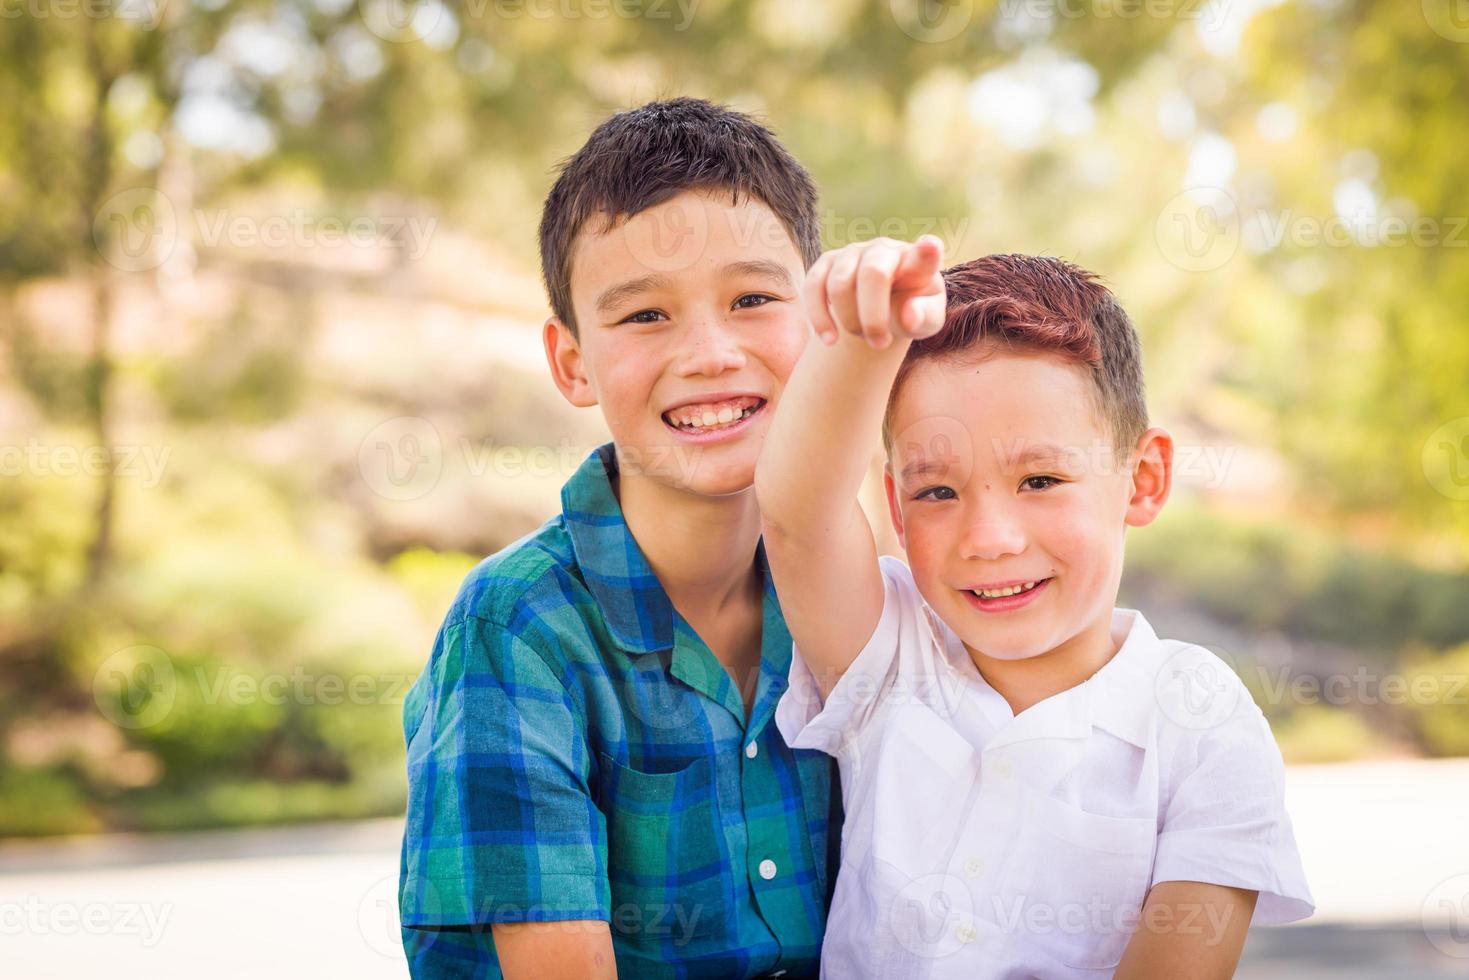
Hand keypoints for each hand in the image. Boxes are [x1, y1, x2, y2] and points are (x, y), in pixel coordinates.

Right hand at [803, 234, 946, 347]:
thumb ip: (924, 318)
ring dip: (849, 320)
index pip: (924, 254)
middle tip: (880, 344)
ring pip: (840, 284)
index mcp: (917, 262)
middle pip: (873, 273)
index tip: (930, 247)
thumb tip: (909, 315)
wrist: (881, 308)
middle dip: (873, 317)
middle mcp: (884, 249)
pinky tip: (829, 340)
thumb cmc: (909, 312)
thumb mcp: (925, 321)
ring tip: (862, 337)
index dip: (926, 251)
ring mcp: (852, 252)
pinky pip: (813, 286)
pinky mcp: (826, 263)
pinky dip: (819, 317)